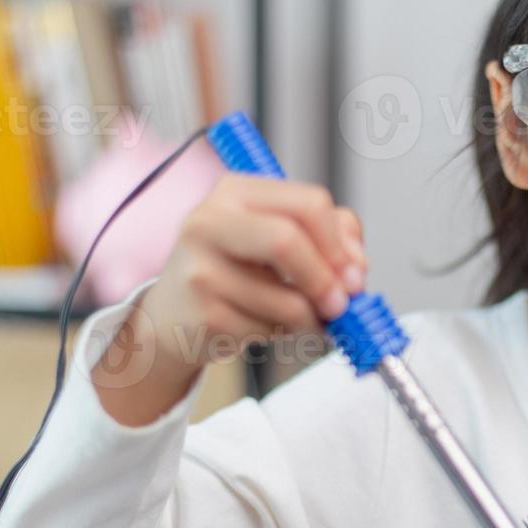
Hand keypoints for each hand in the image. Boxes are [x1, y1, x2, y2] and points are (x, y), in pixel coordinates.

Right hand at [95, 174, 366, 424]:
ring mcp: (201, 267)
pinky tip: (266, 327)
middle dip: (326, 278)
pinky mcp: (203, 313)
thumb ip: (326, 237)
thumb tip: (355, 265)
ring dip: (310, 319)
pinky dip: (282, 335)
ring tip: (302, 319)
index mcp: (236, 191)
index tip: (355, 272)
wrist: (173, 317)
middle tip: (341, 305)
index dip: (340, 243)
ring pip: (287, 299)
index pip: (308, 203)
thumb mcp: (277, 239)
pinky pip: (268, 330)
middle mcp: (210, 220)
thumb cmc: (234, 273)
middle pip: (288, 239)